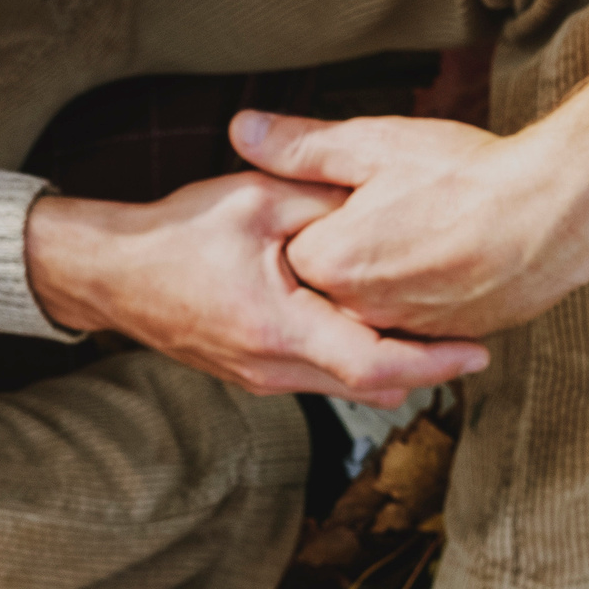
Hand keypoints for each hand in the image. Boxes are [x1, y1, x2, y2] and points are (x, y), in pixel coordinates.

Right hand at [25, 173, 488, 405]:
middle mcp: (270, 369)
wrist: (110, 276)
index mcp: (277, 329)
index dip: (433, 363)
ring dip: (392, 366)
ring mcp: (259, 379)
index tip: (478, 353)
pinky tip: (378, 330)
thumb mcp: (255, 200)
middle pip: (371, 387)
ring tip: (437, 334)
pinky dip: (356, 360)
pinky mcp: (252, 374)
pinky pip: (318, 377)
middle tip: (474, 339)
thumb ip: (323, 202)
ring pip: (345, 387)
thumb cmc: (176, 234)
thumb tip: (387, 202)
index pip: (374, 366)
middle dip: (425, 368)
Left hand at [231, 36, 588, 340]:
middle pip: (330, 282)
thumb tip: (240, 130)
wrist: (556, 211)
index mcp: (329, 262)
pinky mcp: (445, 340)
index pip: (293, 247)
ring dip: (387, 277)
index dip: (321, 214)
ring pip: (374, 305)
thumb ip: (301, 145)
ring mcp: (403, 330)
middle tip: (398, 212)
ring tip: (423, 234)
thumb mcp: (376, 144)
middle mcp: (358, 310)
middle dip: (350, 249)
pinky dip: (424, 297)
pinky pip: (416, 323)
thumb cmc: (468, 174)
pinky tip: (446, 262)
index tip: (352, 193)